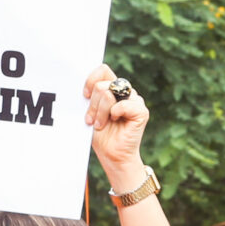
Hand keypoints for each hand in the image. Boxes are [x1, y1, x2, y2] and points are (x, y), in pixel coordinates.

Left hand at [85, 67, 149, 183]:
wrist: (112, 156)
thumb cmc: (101, 135)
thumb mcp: (91, 112)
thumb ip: (91, 96)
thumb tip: (83, 87)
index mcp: (113, 88)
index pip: (103, 70)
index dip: (91, 80)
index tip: (84, 96)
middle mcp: (125, 92)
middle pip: (103, 84)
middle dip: (92, 104)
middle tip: (91, 120)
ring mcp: (135, 101)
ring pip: (110, 93)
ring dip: (100, 111)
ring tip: (100, 124)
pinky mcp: (141, 112)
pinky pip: (123, 104)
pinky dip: (114, 113)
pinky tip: (114, 121)